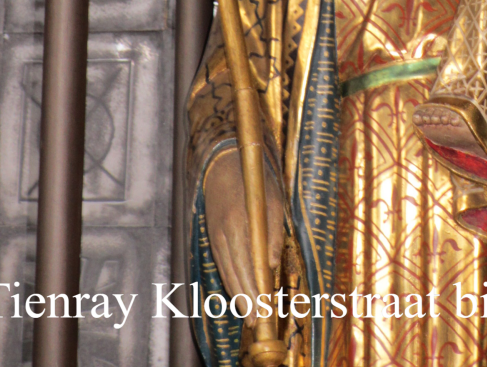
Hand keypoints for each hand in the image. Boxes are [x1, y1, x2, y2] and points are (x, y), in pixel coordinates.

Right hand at [204, 147, 284, 326]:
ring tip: (249, 316)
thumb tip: (272, 264)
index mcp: (239, 224)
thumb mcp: (273, 202)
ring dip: (237, 295)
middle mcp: (223, 234)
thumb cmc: (254, 182)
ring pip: (226, 272)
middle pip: (234, 274)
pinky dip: (230, 281)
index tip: (263, 309)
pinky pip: (222, 264)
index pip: (247, 265)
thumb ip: (273, 233)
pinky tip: (238, 294)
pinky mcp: (213, 236)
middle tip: (257, 322)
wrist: (224, 165)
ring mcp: (215, 236)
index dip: (254, 289)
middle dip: (246, 300)